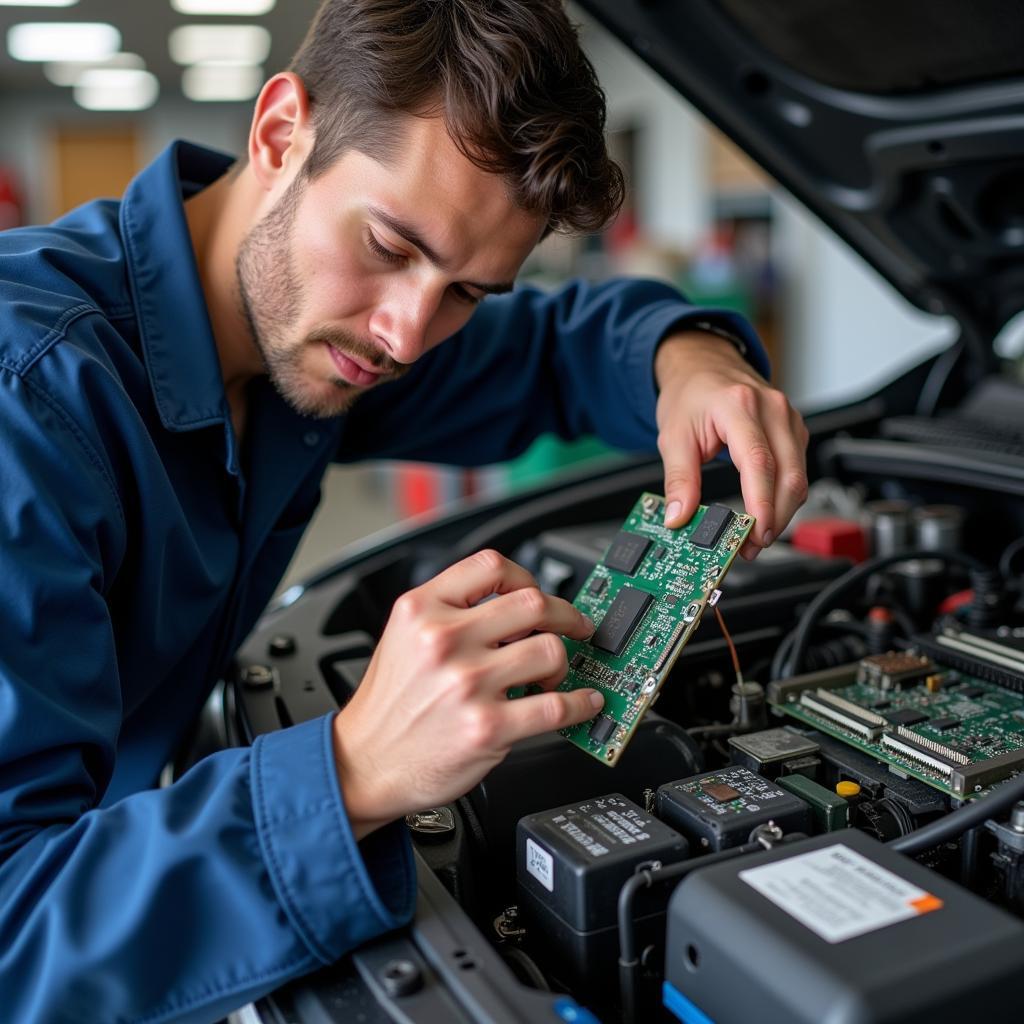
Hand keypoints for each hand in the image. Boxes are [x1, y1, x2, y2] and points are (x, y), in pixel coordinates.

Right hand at [332, 549, 600, 838]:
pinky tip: (583, 703)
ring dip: (563, 662)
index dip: (526, 576)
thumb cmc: (388, 705)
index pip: (491, 566)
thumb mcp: (403, 637)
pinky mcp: (488, 727)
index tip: (539, 590)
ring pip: (550, 650)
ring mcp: (467, 684)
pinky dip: (581, 704)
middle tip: (574, 625)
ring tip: (552, 675)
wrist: (364, 763)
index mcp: (422, 610)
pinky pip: (557, 706)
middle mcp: (444, 640)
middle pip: (532, 603)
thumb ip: (451, 612)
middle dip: (564, 614)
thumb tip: (518, 605)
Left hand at [654, 331, 808, 557]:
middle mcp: (772, 409)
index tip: (754, 533)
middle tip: (751, 546)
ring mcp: (788, 418)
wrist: (703, 365)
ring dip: (780, 513)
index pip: (759, 462)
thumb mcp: (673, 436)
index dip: (761, 503)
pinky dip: (784, 497)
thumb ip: (678, 479)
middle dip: (773, 519)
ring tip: (754, 538)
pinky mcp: (794, 430)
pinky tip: (765, 514)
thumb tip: (678, 516)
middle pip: (789, 475)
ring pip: (799, 478)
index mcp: (739, 406)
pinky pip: (797, 471)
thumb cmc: (691, 394)